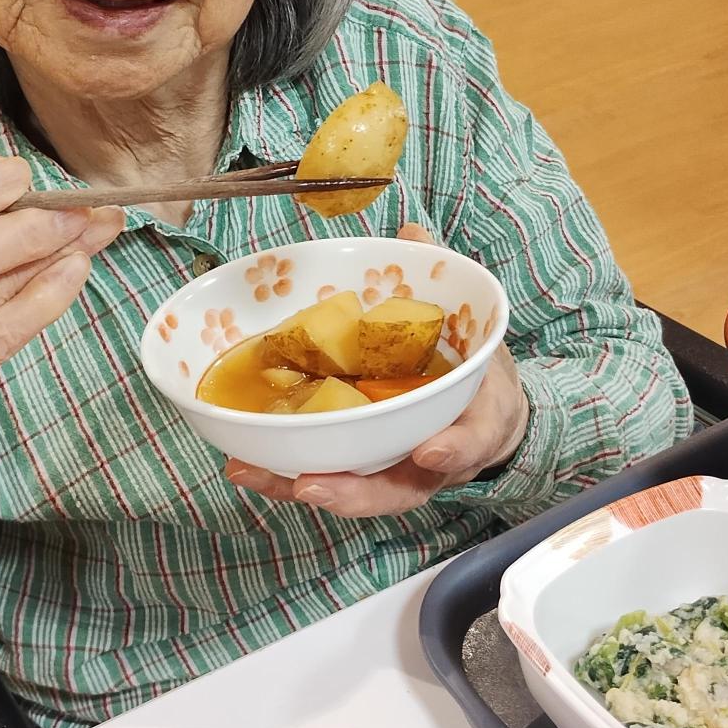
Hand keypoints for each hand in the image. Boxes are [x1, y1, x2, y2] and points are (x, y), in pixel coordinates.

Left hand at [224, 222, 528, 518]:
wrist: (484, 410)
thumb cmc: (475, 371)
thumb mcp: (474, 326)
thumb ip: (446, 282)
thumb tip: (412, 233)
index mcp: (474, 422)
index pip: (473, 439)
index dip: (454, 449)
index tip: (430, 451)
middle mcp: (435, 459)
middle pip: (400, 490)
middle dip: (355, 492)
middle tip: (312, 484)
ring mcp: (398, 472)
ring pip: (356, 494)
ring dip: (303, 488)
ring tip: (252, 473)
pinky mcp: (363, 471)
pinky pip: (328, 480)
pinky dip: (285, 478)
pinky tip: (242, 465)